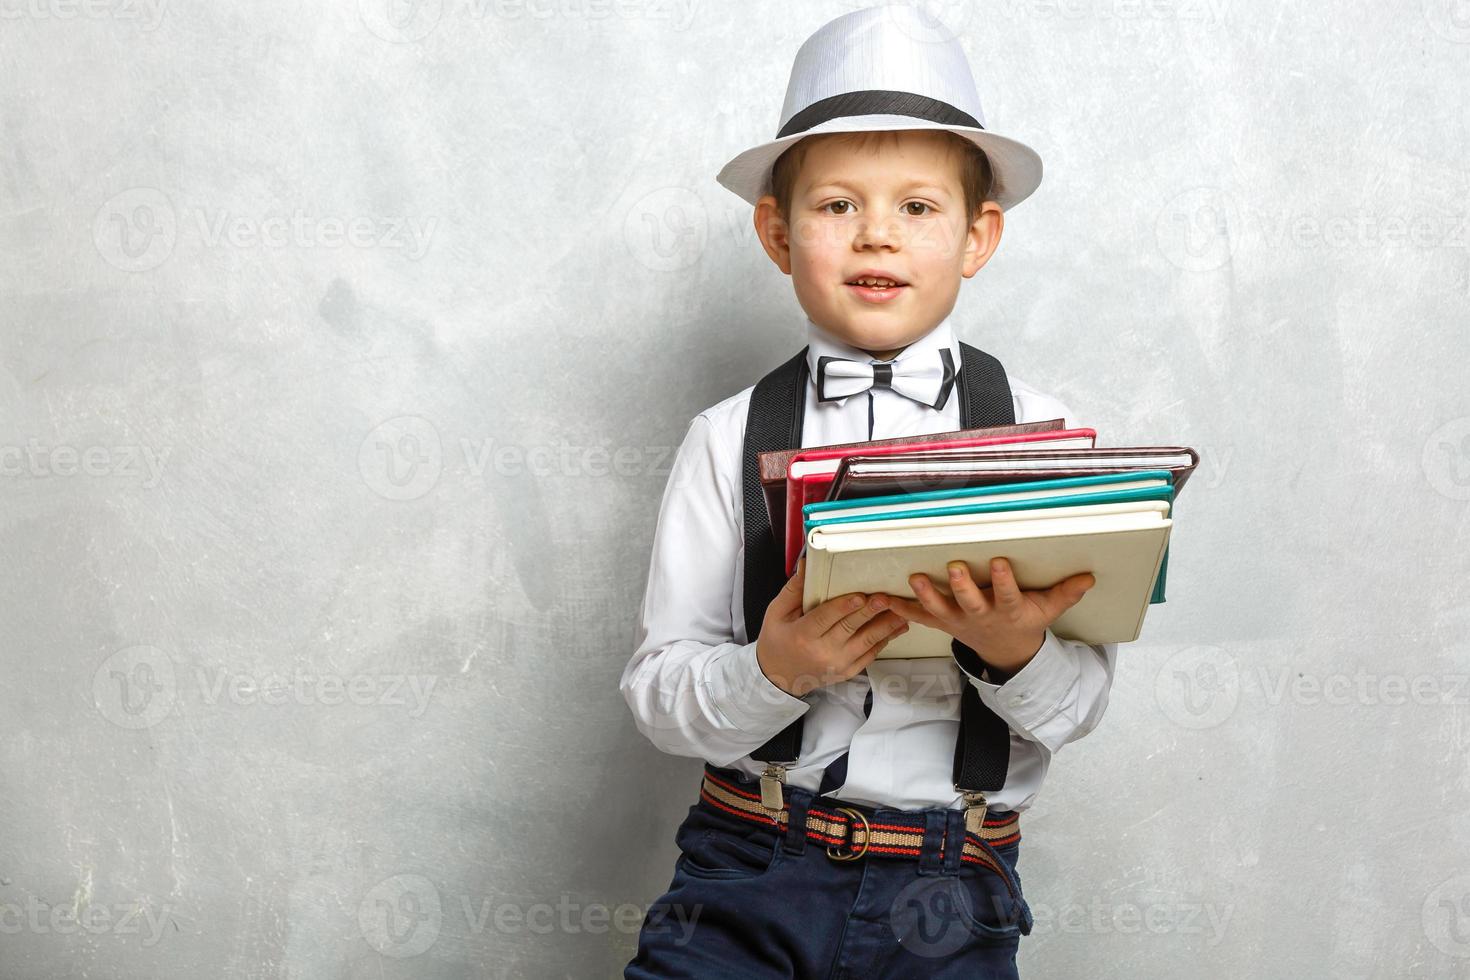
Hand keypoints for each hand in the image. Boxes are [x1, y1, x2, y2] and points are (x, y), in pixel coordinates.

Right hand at [755, 554, 909, 697]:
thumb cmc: (777, 642)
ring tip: (901, 611)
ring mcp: (837, 664)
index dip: (845, 607)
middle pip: (851, 628)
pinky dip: (884, 641)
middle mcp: (822, 652)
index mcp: (803, 635)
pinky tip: (895, 628)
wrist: (778, 676)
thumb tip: (806, 565)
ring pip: (867, 642)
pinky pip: (870, 655)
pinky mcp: (847, 671)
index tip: (860, 596)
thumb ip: (793, 590)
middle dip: (871, 612)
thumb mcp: (777, 613)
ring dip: (886, 626)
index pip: (826, 618)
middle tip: (887, 598)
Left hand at [882, 557, 1095, 674]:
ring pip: (940, 610)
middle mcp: (980, 616)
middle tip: (953, 566)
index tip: (998, 561)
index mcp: (1007, 611)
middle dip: (961, 585)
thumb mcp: (1048, 611)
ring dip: (926, 595)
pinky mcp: (943, 623)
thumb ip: (1065, 593)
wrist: (1006, 653)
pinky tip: (885, 598)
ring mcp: (959, 621)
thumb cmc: (1025, 623)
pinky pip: (920, 618)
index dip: (1003, 581)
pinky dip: (903, 609)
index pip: (1007, 595)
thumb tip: (1089, 577)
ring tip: (914, 579)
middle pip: (969, 602)